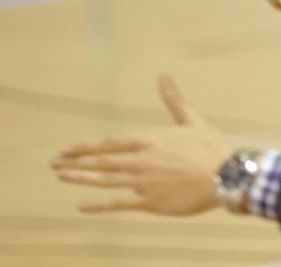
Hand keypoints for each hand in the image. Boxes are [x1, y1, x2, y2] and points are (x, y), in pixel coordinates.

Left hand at [50, 75, 230, 215]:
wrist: (227, 175)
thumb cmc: (211, 147)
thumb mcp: (191, 120)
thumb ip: (173, 100)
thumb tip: (163, 74)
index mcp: (150, 140)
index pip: (110, 143)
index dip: (85, 146)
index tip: (65, 148)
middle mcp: (141, 160)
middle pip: (101, 161)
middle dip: (75, 162)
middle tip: (52, 163)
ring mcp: (143, 182)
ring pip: (105, 180)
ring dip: (81, 178)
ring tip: (61, 177)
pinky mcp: (150, 202)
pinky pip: (119, 204)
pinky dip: (99, 206)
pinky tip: (81, 207)